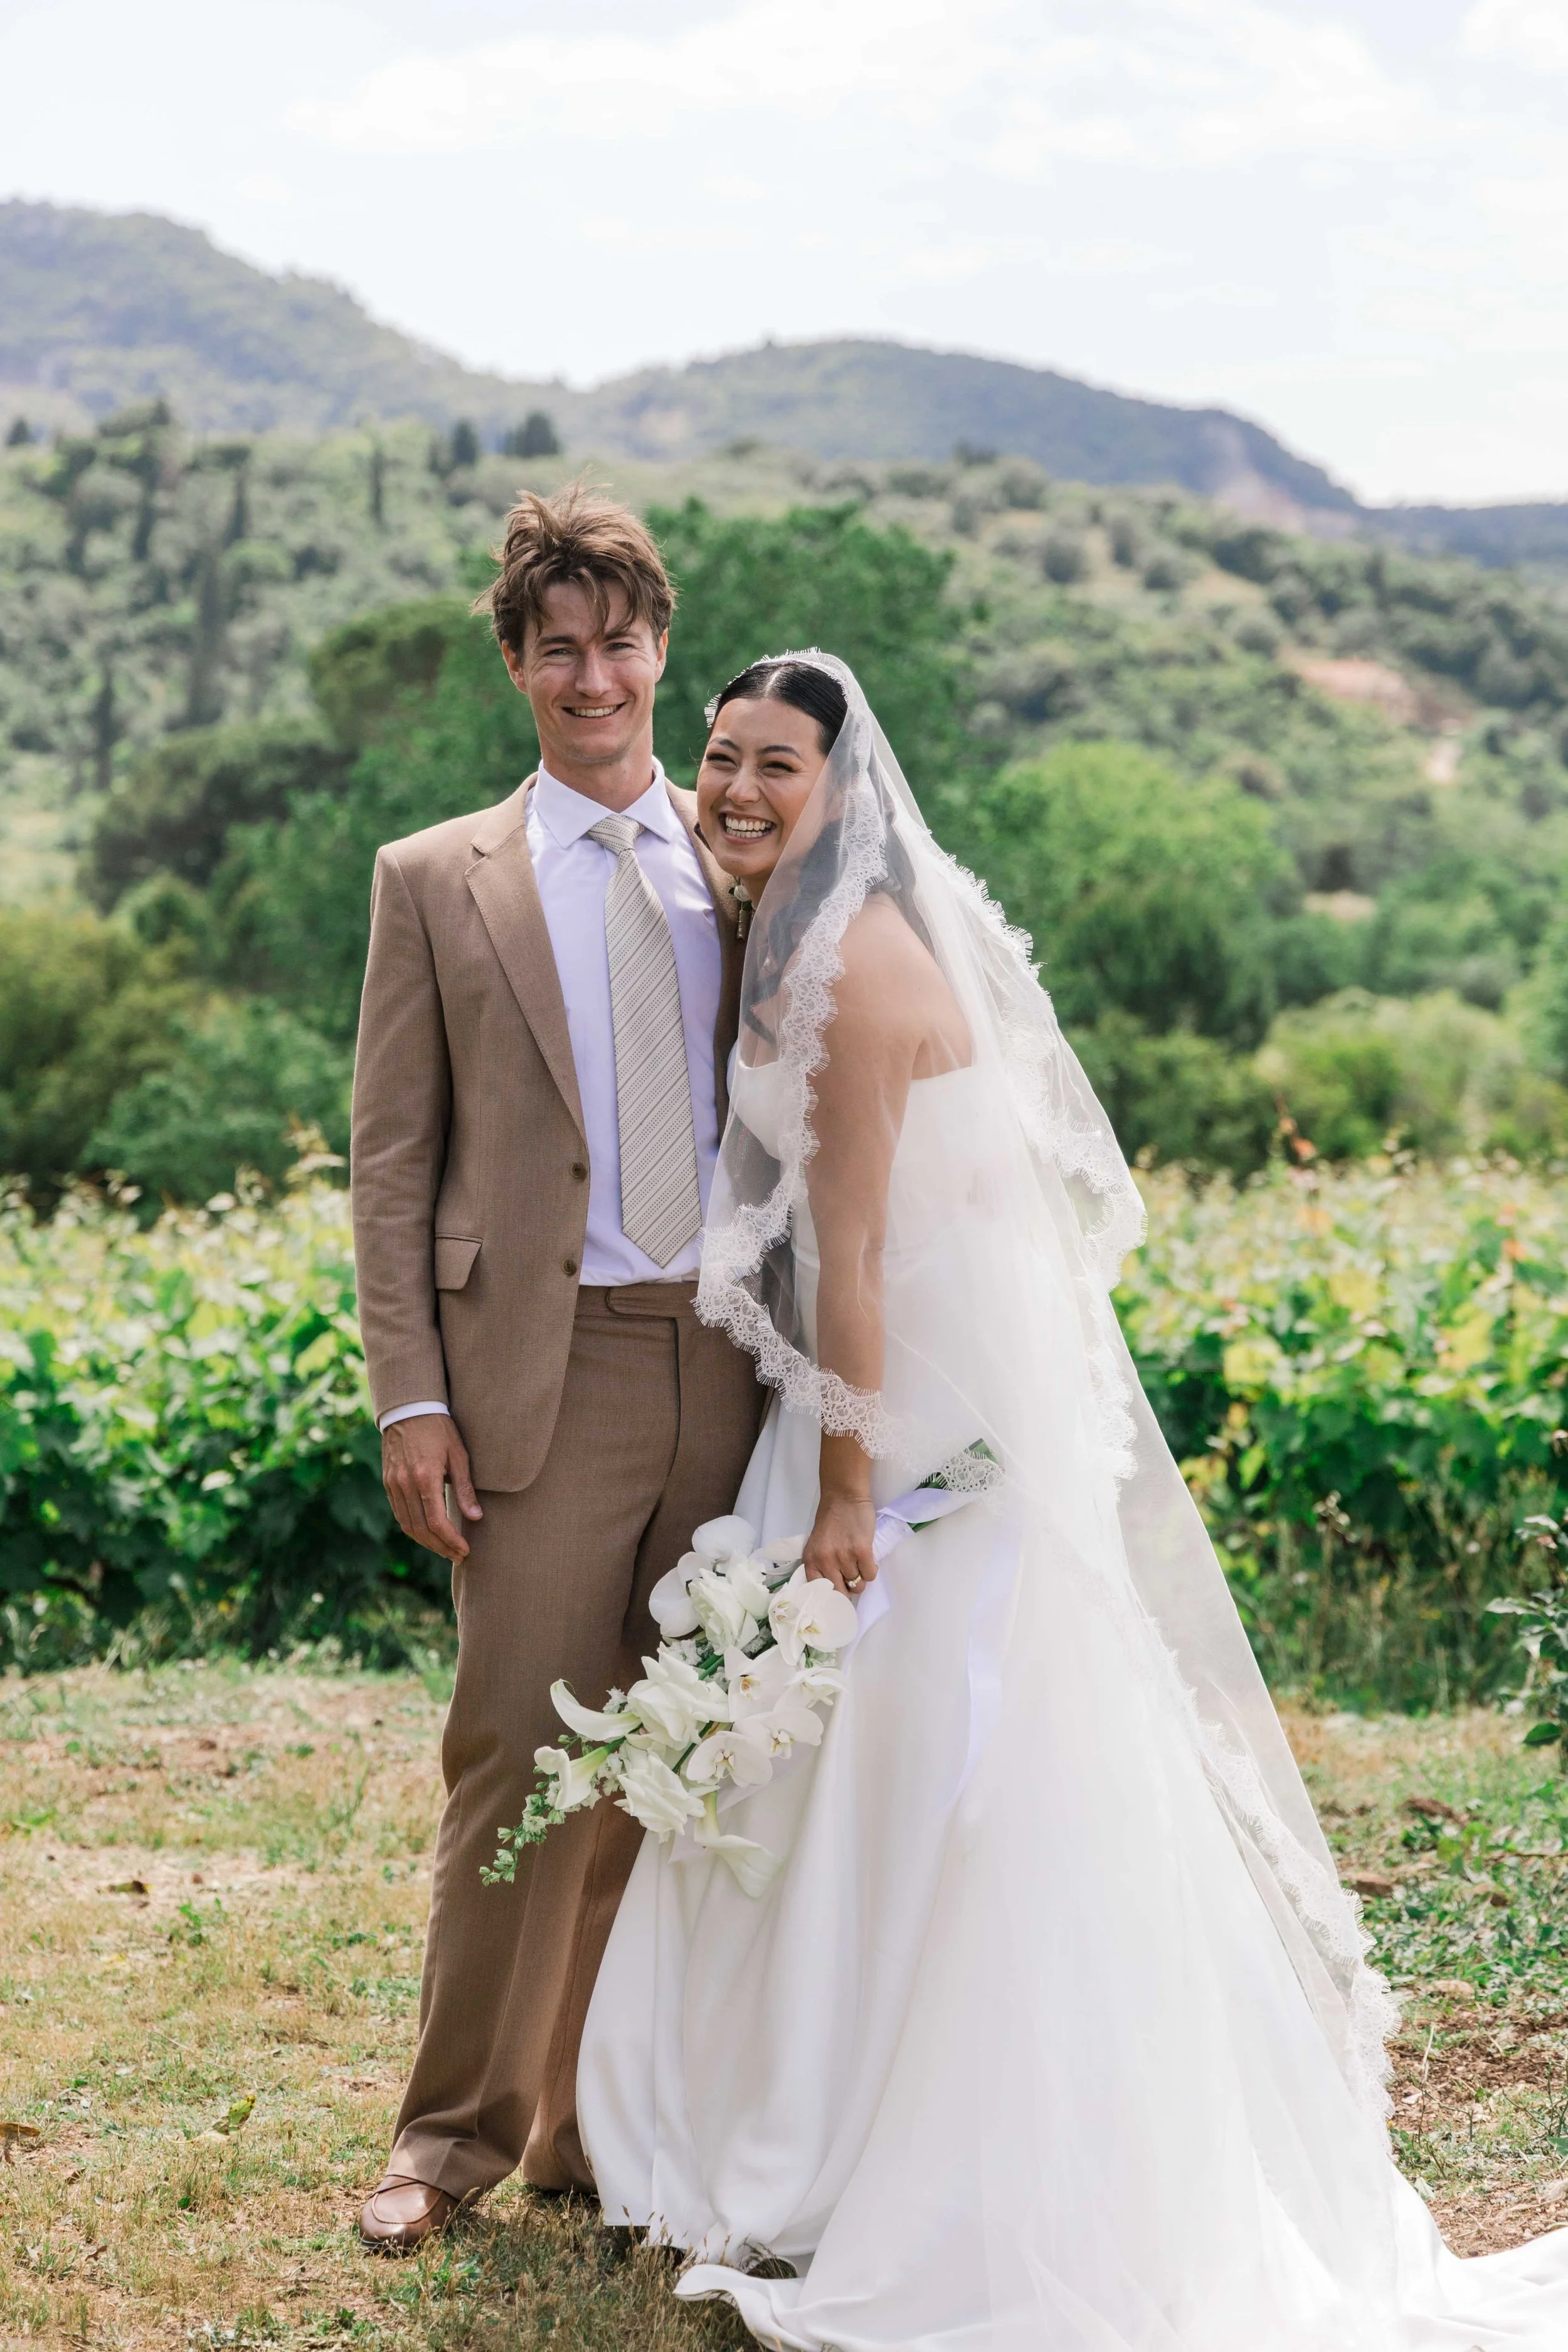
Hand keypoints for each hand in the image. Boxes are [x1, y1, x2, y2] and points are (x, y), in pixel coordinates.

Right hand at [382, 1415, 481, 1562]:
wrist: (409, 1409)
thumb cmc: (439, 1428)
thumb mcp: (458, 1454)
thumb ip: (465, 1488)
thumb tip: (476, 1517)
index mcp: (425, 1477)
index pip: (436, 1521)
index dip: (451, 1540)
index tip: (464, 1550)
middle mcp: (405, 1484)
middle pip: (421, 1529)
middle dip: (440, 1547)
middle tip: (457, 1555)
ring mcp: (393, 1484)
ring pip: (407, 1525)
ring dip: (426, 1542)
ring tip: (444, 1549)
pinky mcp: (388, 1482)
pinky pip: (399, 1513)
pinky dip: (413, 1528)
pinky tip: (427, 1533)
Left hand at [804, 1493, 876, 1596]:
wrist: (844, 1497)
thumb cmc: (831, 1520)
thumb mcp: (817, 1545)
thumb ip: (822, 1565)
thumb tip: (836, 1588)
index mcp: (811, 1560)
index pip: (819, 1592)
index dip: (830, 1596)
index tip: (838, 1595)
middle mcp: (825, 1561)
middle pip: (841, 1592)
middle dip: (848, 1589)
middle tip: (852, 1578)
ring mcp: (844, 1557)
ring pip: (857, 1584)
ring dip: (861, 1577)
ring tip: (859, 1562)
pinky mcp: (862, 1551)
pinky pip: (870, 1575)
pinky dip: (871, 1570)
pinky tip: (867, 1559)